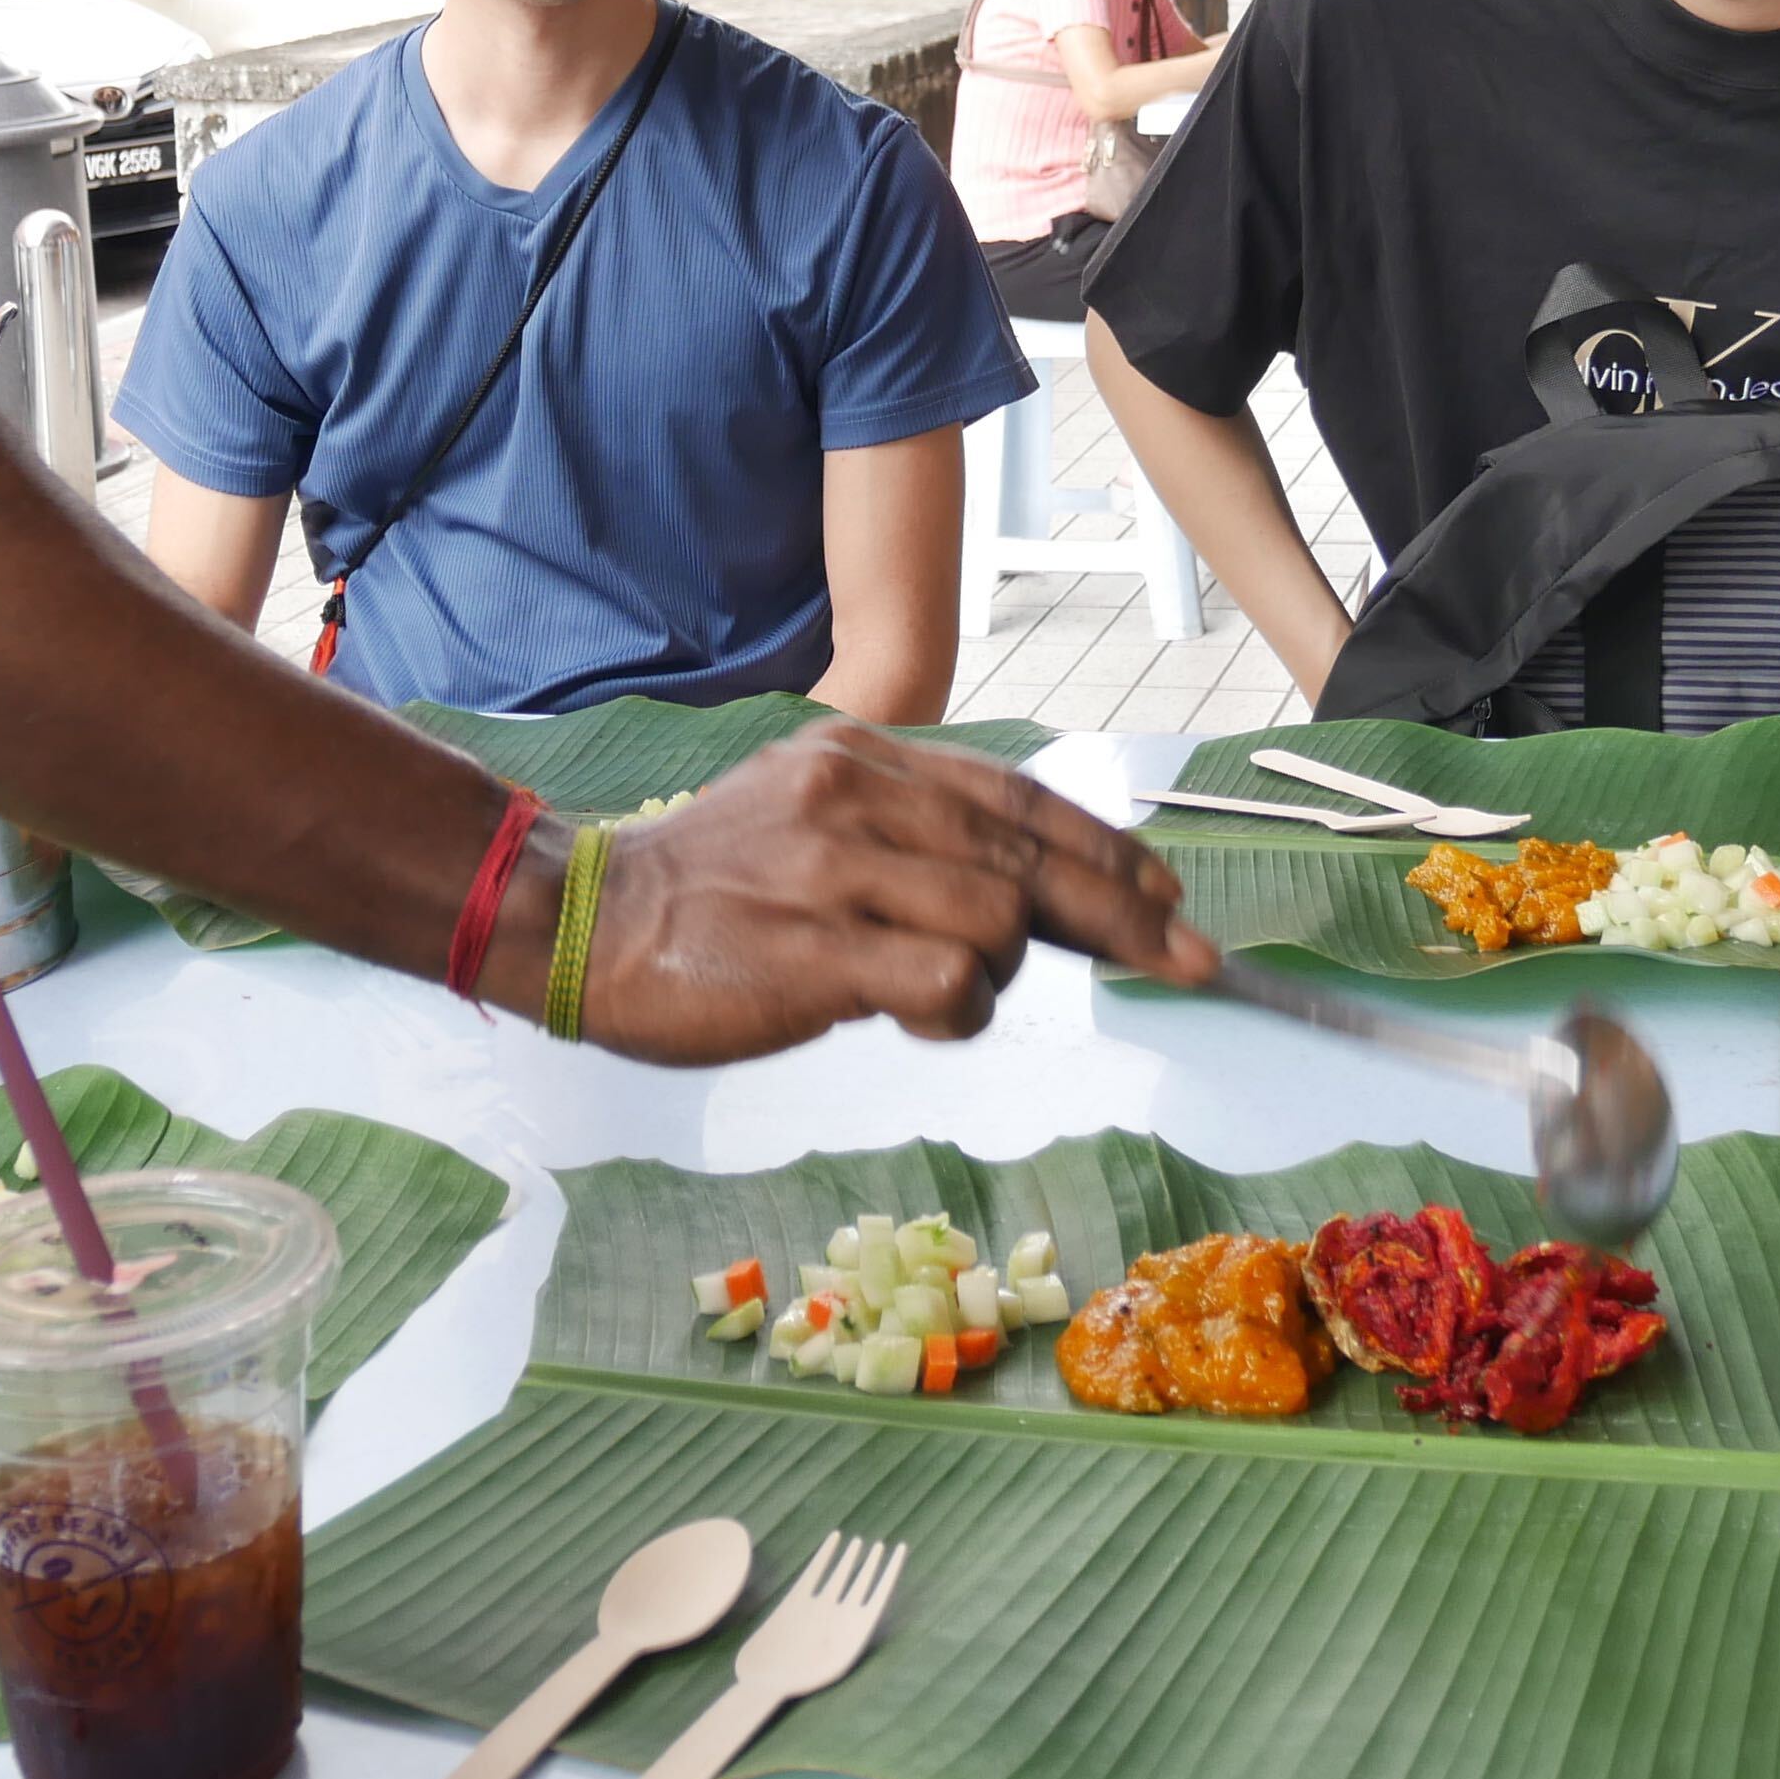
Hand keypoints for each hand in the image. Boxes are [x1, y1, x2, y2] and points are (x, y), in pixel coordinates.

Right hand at [576, 725, 1216, 1062]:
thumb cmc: (710, 888)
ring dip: (1004, 974)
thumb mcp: (813, 814)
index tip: (1170, 897)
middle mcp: (862, 798)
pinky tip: (920, 1020)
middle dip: (1130, 918)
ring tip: (944, 999)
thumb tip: (1020, 883)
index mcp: (866, 759)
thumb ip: (909, 832)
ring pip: (1002, 921)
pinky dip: (961, 1012)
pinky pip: (948, 982)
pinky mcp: (817, 950)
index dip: (1110, 849)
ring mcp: (839, 871)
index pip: (1022, 798)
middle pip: (1035, 860)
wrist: (585, 918)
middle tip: (1194, 963)